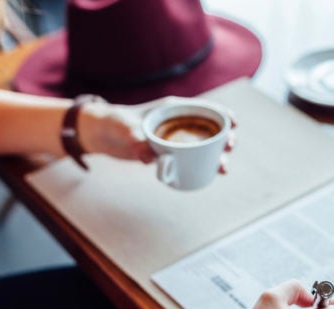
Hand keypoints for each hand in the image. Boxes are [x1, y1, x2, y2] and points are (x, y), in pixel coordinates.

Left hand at [78, 97, 235, 170]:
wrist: (100, 133)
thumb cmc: (113, 122)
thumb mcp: (125, 128)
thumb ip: (137, 140)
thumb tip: (150, 158)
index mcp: (172, 108)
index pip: (204, 108)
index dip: (222, 114)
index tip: (233, 124)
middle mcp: (176, 122)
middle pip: (209, 129)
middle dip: (224, 138)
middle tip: (229, 148)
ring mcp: (174, 138)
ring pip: (202, 146)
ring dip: (216, 156)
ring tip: (223, 168)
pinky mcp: (167, 152)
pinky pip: (190, 159)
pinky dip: (202, 166)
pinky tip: (210, 175)